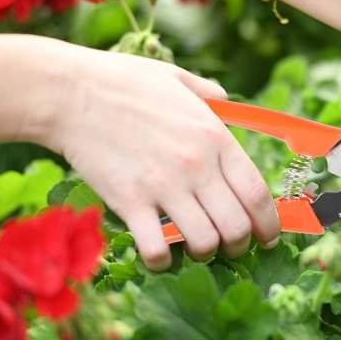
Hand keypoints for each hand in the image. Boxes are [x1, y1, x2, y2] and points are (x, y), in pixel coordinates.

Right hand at [50, 47, 279, 270]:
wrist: (71, 92)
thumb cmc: (126, 82)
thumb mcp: (179, 78)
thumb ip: (211, 94)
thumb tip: (228, 103)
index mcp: (216, 137)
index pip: (258, 193)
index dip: (269, 223)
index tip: (269, 237)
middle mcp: (197, 166)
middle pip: (237, 226)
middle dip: (242, 245)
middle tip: (234, 246)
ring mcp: (163, 186)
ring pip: (205, 242)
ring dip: (207, 254)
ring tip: (198, 248)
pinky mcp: (129, 202)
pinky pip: (157, 248)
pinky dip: (164, 261)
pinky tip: (161, 254)